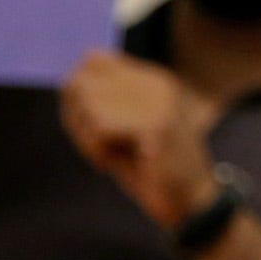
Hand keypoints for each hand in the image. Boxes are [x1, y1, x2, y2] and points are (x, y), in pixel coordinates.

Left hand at [59, 51, 219, 231]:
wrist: (189, 199)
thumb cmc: (149, 168)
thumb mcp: (121, 129)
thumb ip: (100, 102)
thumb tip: (71, 80)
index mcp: (151, 79)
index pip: (92, 60)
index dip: (77, 91)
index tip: (90, 122)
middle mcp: (157, 83)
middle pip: (83, 82)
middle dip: (76, 118)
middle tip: (97, 145)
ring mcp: (160, 101)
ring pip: (89, 104)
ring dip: (85, 138)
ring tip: (105, 156)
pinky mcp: (158, 125)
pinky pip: (100, 127)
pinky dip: (94, 151)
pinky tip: (109, 165)